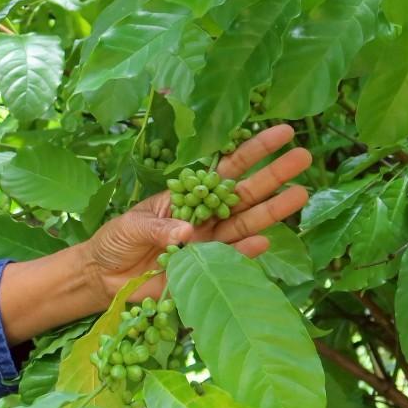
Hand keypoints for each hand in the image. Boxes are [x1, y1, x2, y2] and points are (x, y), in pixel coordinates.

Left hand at [83, 124, 312, 303]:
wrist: (103, 275)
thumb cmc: (116, 240)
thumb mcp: (132, 225)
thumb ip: (158, 228)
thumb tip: (187, 231)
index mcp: (188, 196)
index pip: (226, 170)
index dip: (253, 151)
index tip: (283, 132)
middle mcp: (204, 217)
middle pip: (244, 194)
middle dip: (274, 175)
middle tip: (304, 156)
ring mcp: (207, 243)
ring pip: (245, 225)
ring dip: (272, 211)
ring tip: (301, 194)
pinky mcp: (204, 271)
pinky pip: (230, 260)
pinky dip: (245, 252)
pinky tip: (265, 240)